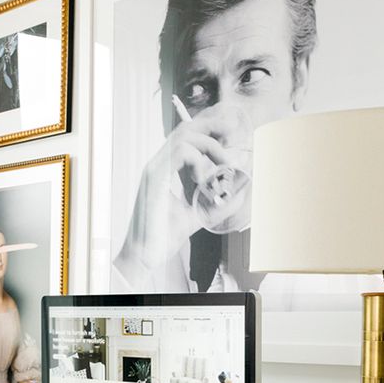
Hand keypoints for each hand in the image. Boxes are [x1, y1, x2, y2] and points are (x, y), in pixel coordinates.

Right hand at [114, 106, 251, 284]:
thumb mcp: (198, 215)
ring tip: (223, 165)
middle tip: (233, 137)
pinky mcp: (155, 178)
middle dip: (213, 126)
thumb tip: (239, 191)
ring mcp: (155, 169)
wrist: (144, 256)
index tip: (229, 141)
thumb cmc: (163, 237)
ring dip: (211, 146)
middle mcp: (158, 164)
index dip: (209, 131)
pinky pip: (180, 152)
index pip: (186, 137)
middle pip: (186, 127)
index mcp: (165, 169)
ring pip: (184, 135)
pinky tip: (204, 179)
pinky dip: (198, 160)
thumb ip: (217, 203)